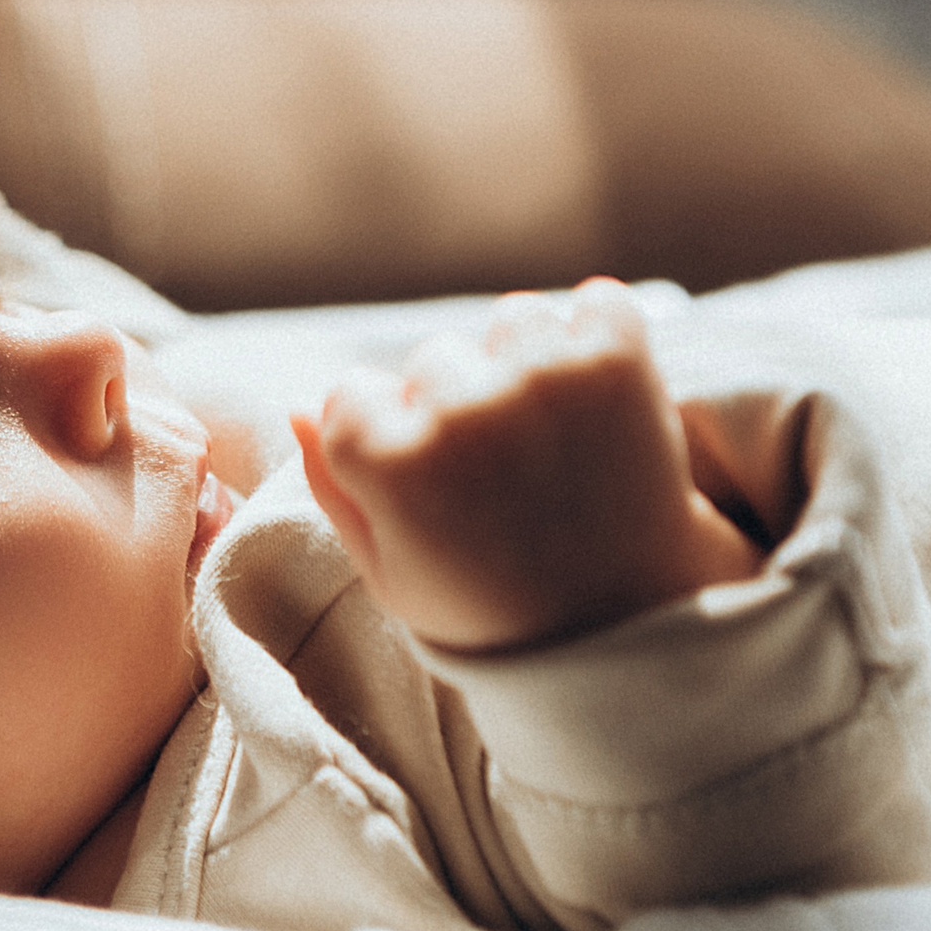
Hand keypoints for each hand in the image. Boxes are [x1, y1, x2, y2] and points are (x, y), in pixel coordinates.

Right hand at [298, 278, 761, 652]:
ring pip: (512, 320)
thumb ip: (334, 488)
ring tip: (557, 440)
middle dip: (459, 403)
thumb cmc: (497, 609)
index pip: (351, 393)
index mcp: (390, 464)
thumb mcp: (393, 574)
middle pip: (434, 359)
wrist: (634, 628)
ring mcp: (542, 380)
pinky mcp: (617, 360)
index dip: (387, 438)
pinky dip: (601, 338)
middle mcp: (460, 412)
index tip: (430, 484)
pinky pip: (594, 302)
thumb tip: (296, 406)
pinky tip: (601, 406)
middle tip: (504, 475)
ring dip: (529, 362)